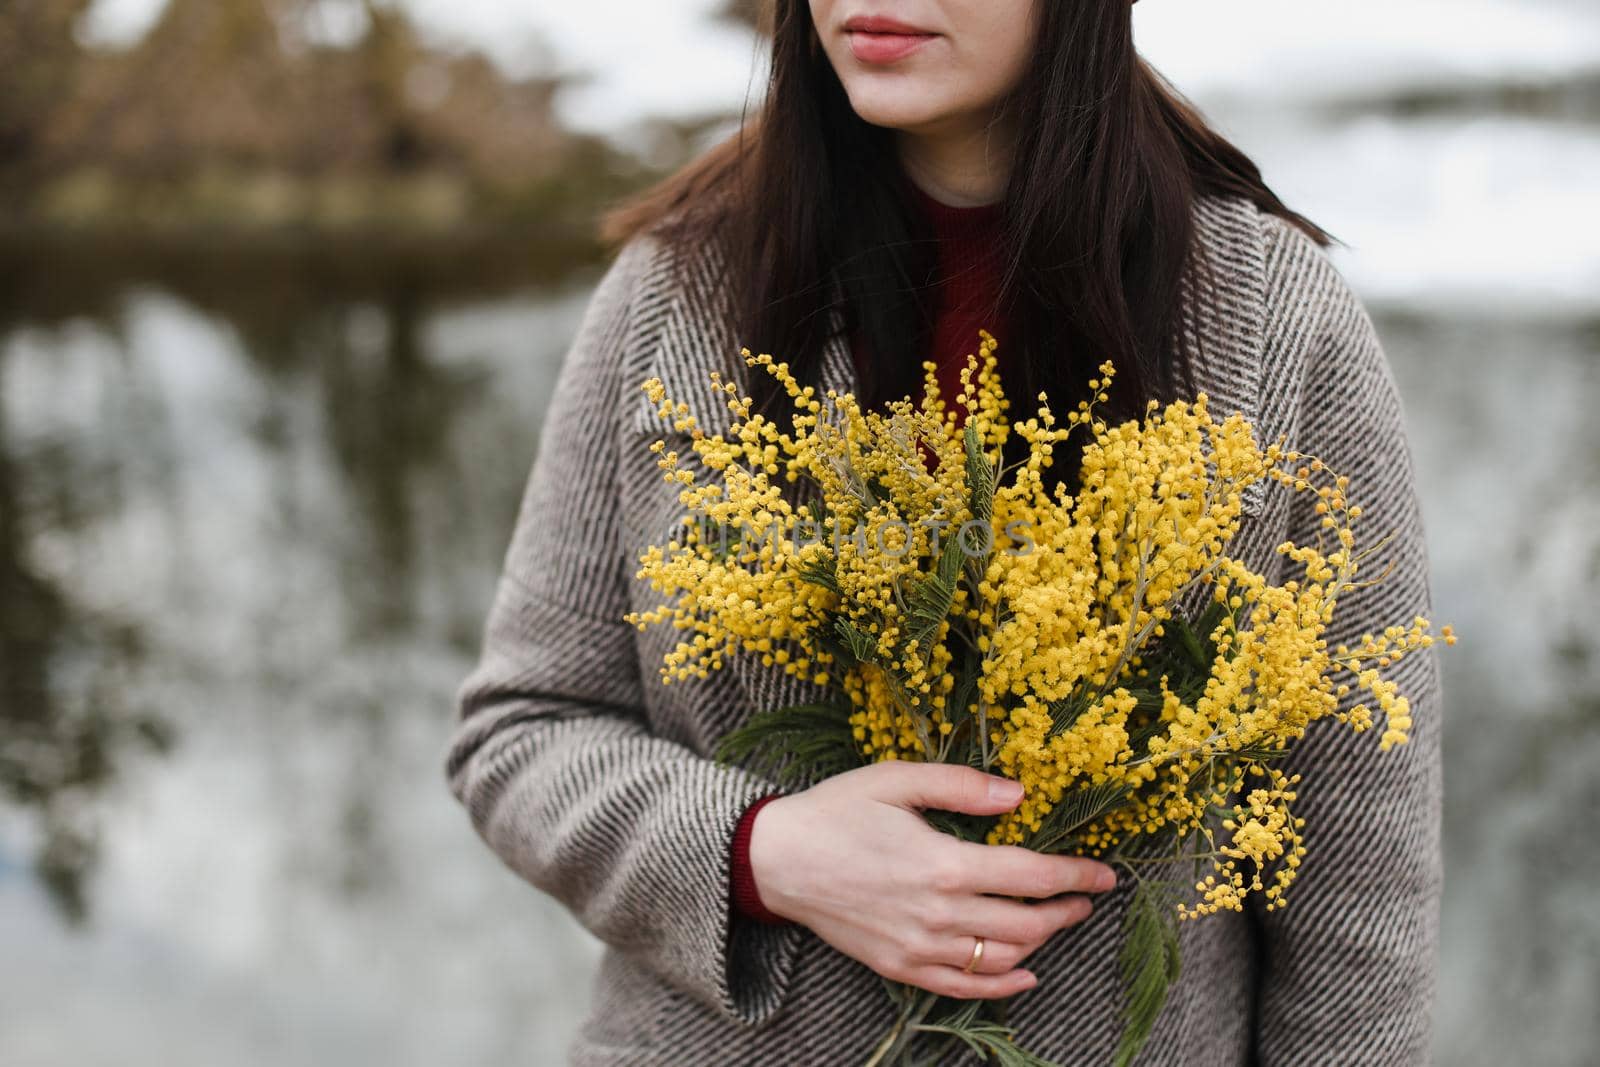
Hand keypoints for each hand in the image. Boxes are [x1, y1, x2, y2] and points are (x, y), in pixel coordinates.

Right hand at [746, 761, 1116, 999]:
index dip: (1076, 876)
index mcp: (943, 863)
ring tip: (1058, 921)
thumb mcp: (897, 779)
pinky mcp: (900, 967)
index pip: (1031, 877)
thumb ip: (962, 786)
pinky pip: (963, 988)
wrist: (778, 860)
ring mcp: (919, 947)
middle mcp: (937, 914)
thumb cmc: (837, 811)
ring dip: (1040, 942)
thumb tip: (1019, 794)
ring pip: (1001, 957)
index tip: (1105, 874)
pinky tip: (1025, 974)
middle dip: (1066, 911)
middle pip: (1026, 923)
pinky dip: (1002, 986)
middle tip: (1085, 897)